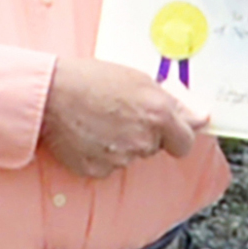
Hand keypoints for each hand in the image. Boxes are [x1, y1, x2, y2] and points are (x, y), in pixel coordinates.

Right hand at [39, 58, 207, 178]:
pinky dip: (99, 153)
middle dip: (142, 133)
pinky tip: (86, 134)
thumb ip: (169, 101)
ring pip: (129, 156)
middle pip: (154, 146)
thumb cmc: (89, 78)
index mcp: (158, 114)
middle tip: (118, 112)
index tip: (169, 130)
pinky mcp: (99, 171)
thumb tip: (199, 117)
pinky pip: (107, 166)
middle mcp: (144, 140)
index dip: (177, 135)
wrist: (49, 93)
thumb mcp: (134, 77)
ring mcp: (121, 159)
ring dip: (120, 142)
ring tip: (97, 119)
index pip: (185, 141)